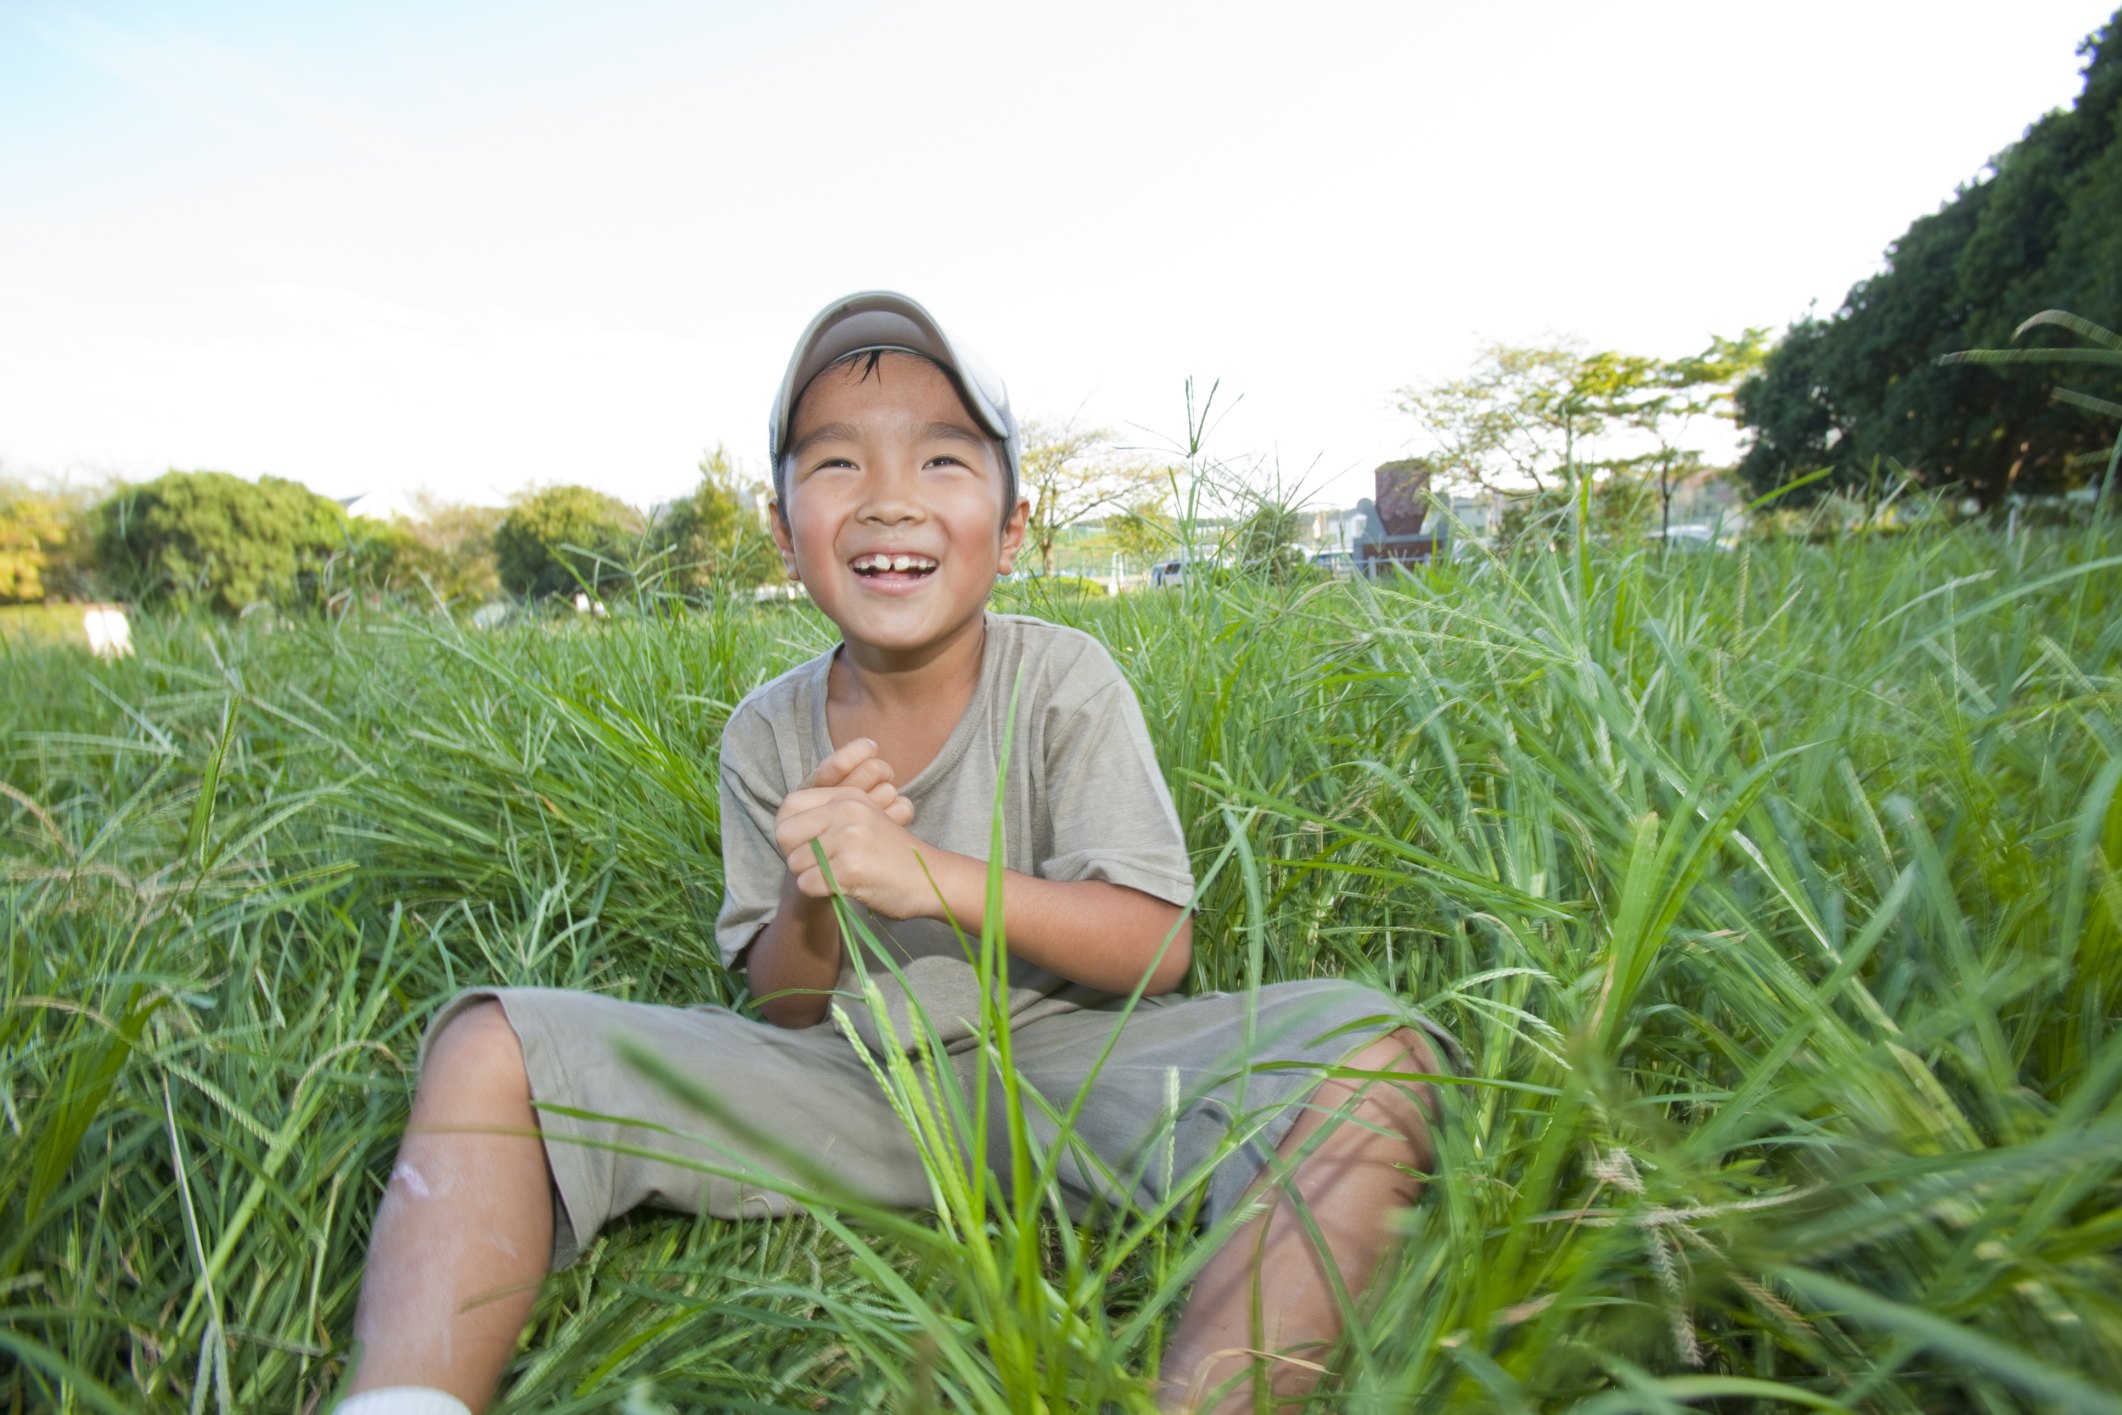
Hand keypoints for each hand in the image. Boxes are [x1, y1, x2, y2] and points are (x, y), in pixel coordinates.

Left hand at [775, 739, 938, 918]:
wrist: (931, 879)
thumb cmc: (892, 856)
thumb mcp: (864, 819)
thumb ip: (829, 816)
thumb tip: (785, 829)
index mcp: (847, 796)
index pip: (789, 805)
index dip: (789, 829)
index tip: (802, 846)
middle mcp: (846, 811)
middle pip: (784, 834)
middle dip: (794, 855)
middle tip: (817, 867)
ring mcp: (848, 838)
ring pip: (795, 862)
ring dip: (810, 876)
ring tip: (838, 877)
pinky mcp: (850, 868)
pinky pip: (808, 884)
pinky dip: (820, 892)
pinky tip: (843, 889)